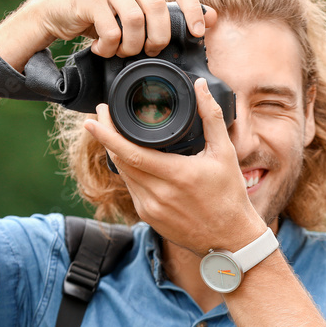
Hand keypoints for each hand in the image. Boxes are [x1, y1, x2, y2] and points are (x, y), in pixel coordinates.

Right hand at [20, 0, 216, 57]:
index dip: (192, 8)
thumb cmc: (101, 13)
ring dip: (132, 45)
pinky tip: (103, 49)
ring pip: (135, 20)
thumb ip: (168, 12)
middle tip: (151, 51)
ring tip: (123, 52)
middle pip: (158, 6)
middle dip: (159, 37)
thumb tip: (211, 18)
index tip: (198, 32)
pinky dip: (110, 48)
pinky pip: (111, 30)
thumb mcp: (136, 10)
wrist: (54, 10)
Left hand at [83, 79, 264, 255]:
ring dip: (115, 154)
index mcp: (176, 175)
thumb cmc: (230, 196)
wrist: (230, 239)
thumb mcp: (225, 152)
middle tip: (101, 117)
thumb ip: (211, 116)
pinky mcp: (148, 218)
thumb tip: (199, 86)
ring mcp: (150, 208)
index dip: (107, 133)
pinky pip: (131, 190)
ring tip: (113, 134)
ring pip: (123, 175)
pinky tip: (132, 161)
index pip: (129, 152)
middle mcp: (159, 194)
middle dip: (106, 137)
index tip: (95, 117)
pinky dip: (129, 172)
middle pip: (120, 161)